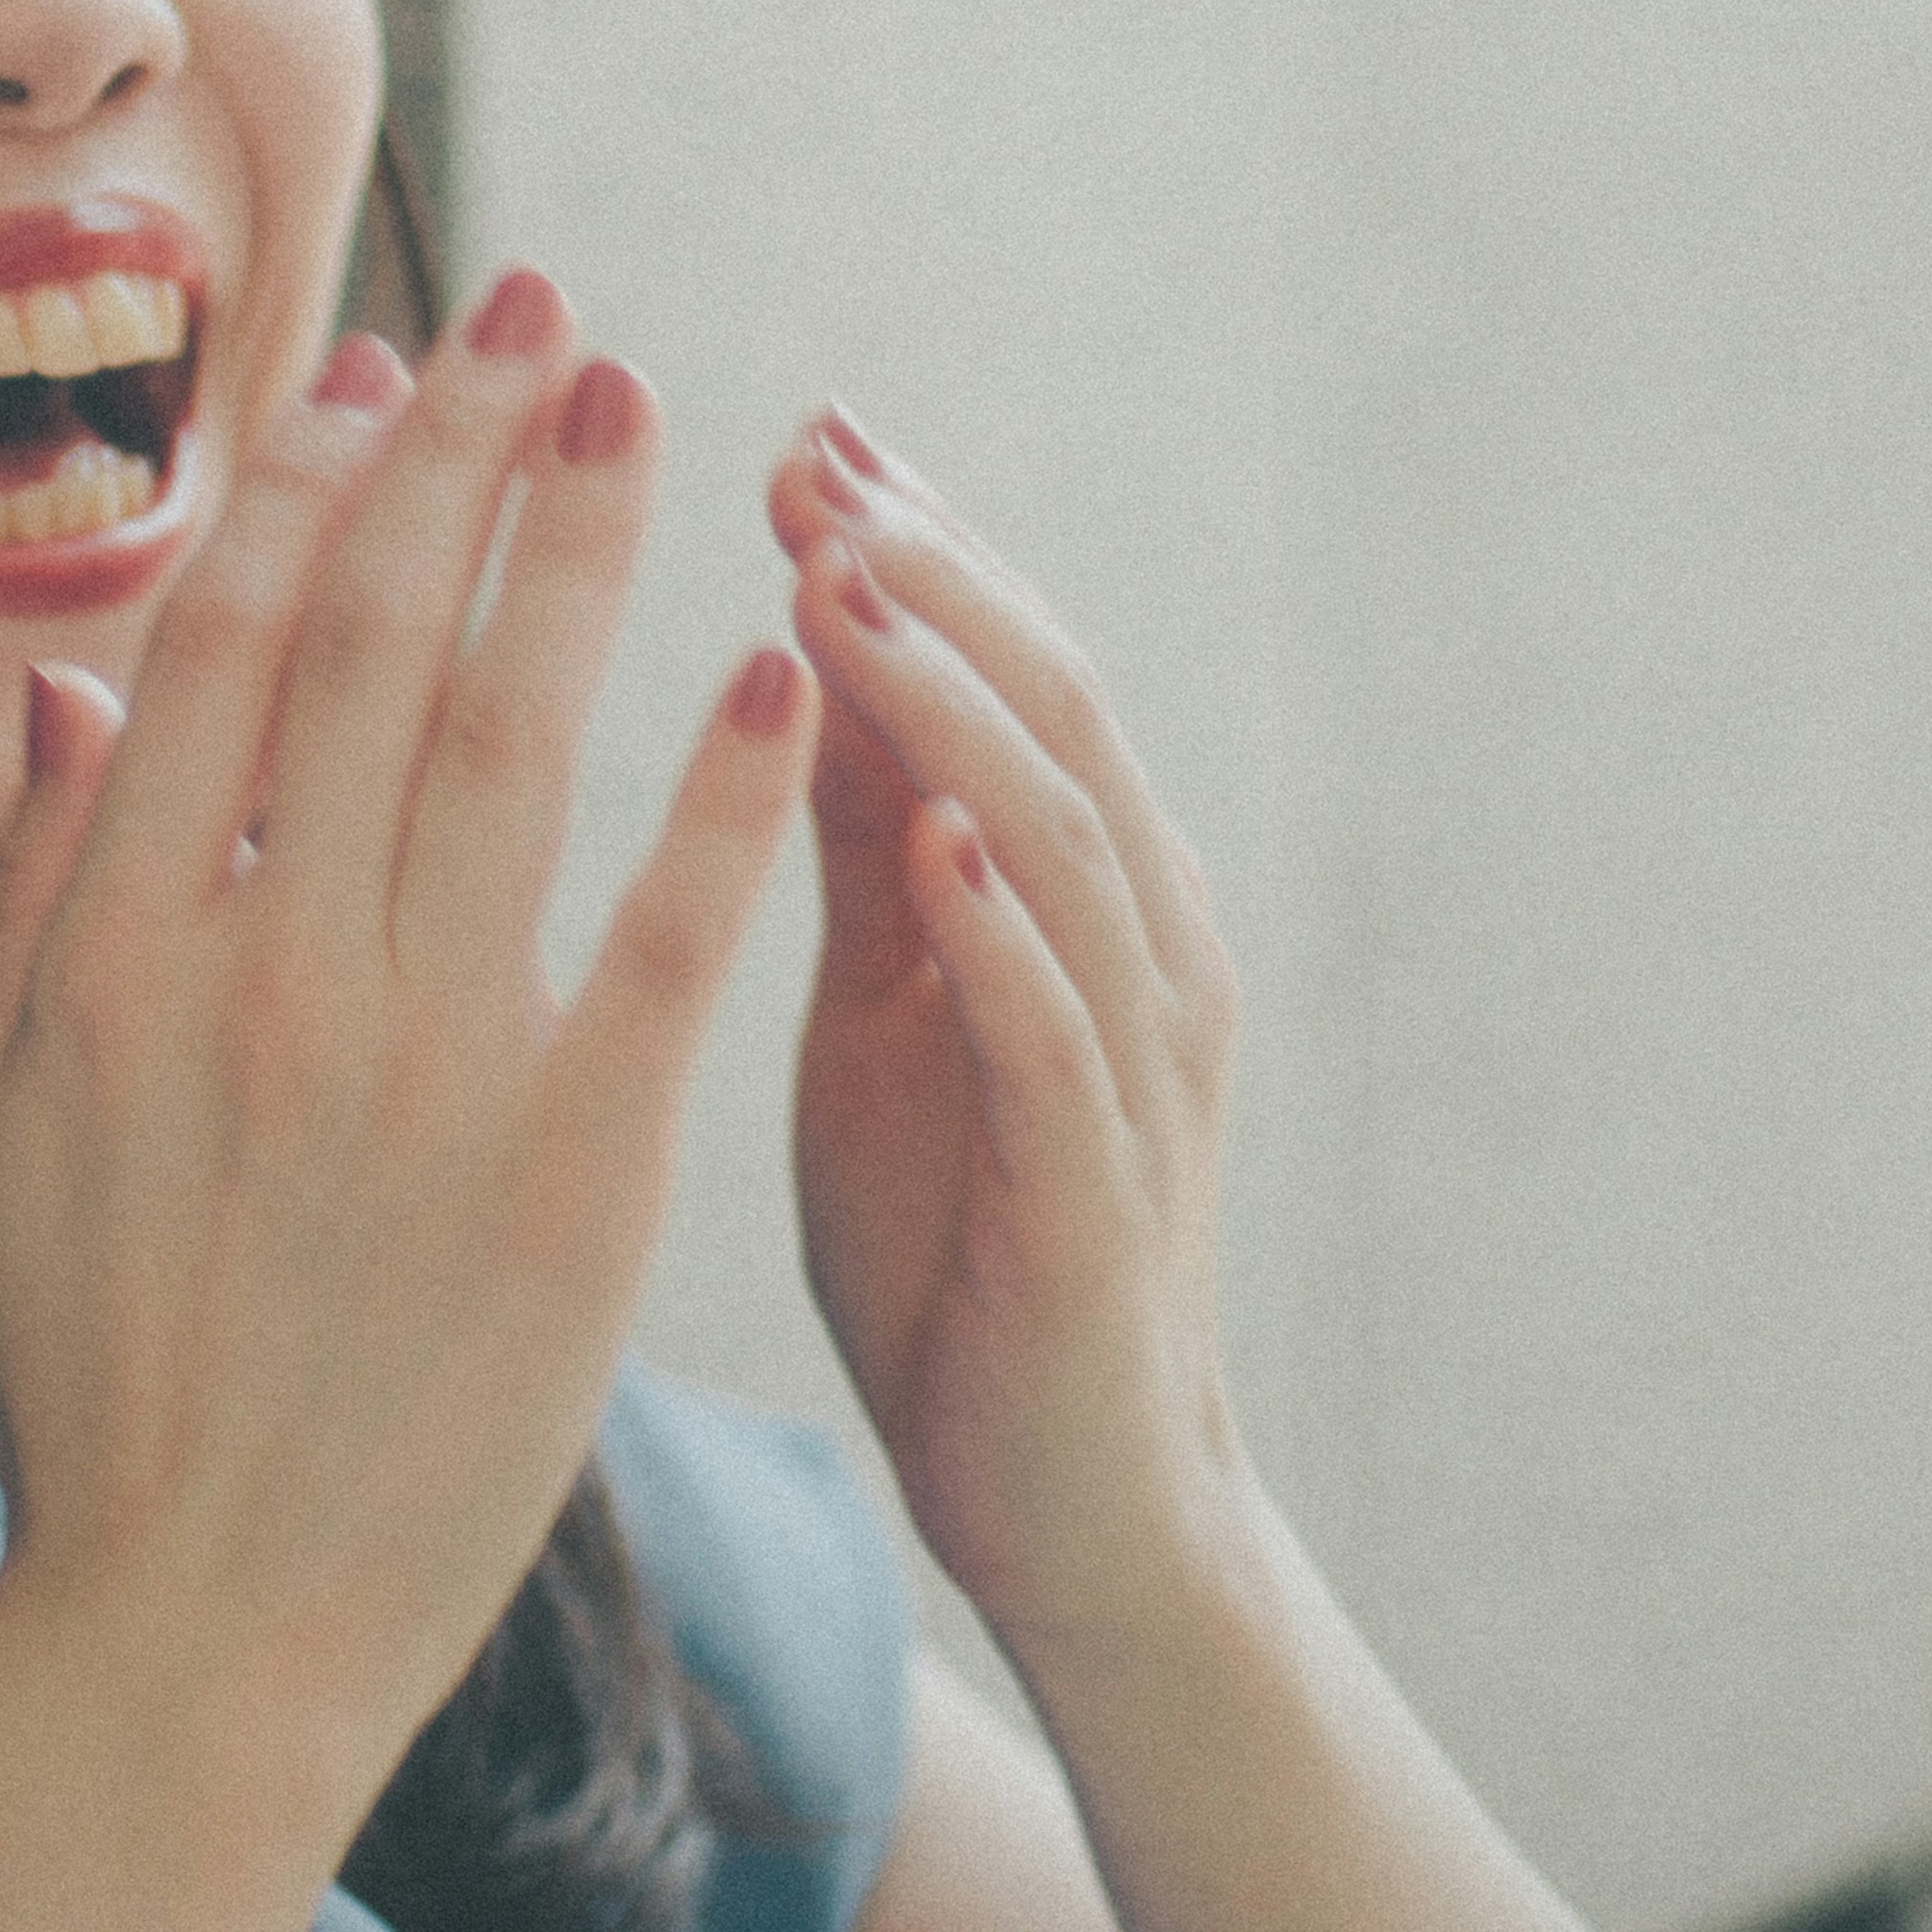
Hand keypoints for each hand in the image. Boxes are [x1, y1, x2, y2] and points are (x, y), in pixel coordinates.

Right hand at [0, 281, 813, 1849]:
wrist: (195, 1641)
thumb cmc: (99, 1371)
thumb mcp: (0, 1123)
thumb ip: (34, 892)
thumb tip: (71, 682)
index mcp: (118, 957)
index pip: (226, 648)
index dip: (309, 486)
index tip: (385, 365)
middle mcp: (264, 980)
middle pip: (374, 649)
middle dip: (465, 455)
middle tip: (546, 313)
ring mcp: (421, 1076)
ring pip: (512, 746)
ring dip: (583, 554)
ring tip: (647, 415)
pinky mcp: (572, 1180)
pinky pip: (664, 944)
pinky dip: (720, 794)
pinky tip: (774, 670)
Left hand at [769, 417, 1253, 1685]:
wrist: (1075, 1503)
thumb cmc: (959, 1236)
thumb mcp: (888, 996)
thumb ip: (862, 830)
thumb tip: (801, 627)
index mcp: (1077, 889)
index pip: (1006, 667)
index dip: (913, 541)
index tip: (796, 428)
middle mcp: (1136, 948)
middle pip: (1054, 710)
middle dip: (936, 575)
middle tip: (814, 463)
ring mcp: (1130, 1071)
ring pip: (1064, 842)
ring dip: (955, 708)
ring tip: (847, 590)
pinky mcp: (1096, 1203)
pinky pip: (1060, 1044)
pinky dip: (1003, 934)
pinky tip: (933, 844)